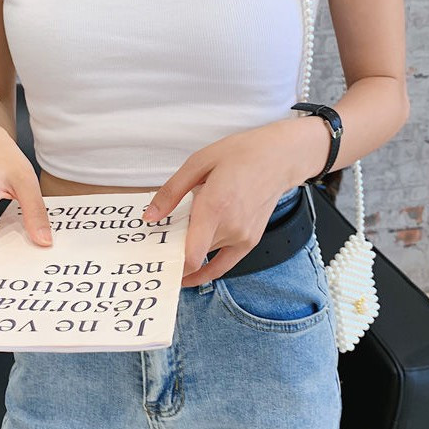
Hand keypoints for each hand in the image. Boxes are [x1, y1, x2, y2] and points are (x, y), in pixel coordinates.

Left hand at [141, 120, 321, 287]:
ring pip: (205, 255)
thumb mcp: (198, 162)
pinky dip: (206, 272)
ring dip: (190, 251)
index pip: (192, 254)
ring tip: (177, 235)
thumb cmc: (241, 154)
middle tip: (157, 240)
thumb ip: (171, 192)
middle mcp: (230, 226)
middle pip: (193, 253)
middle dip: (174, 249)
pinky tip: (191, 275)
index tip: (155, 258)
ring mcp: (242, 236)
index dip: (171, 262)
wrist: (279, 158)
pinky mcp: (250, 241)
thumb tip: (150, 216)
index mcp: (214, 205)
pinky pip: (223, 266)